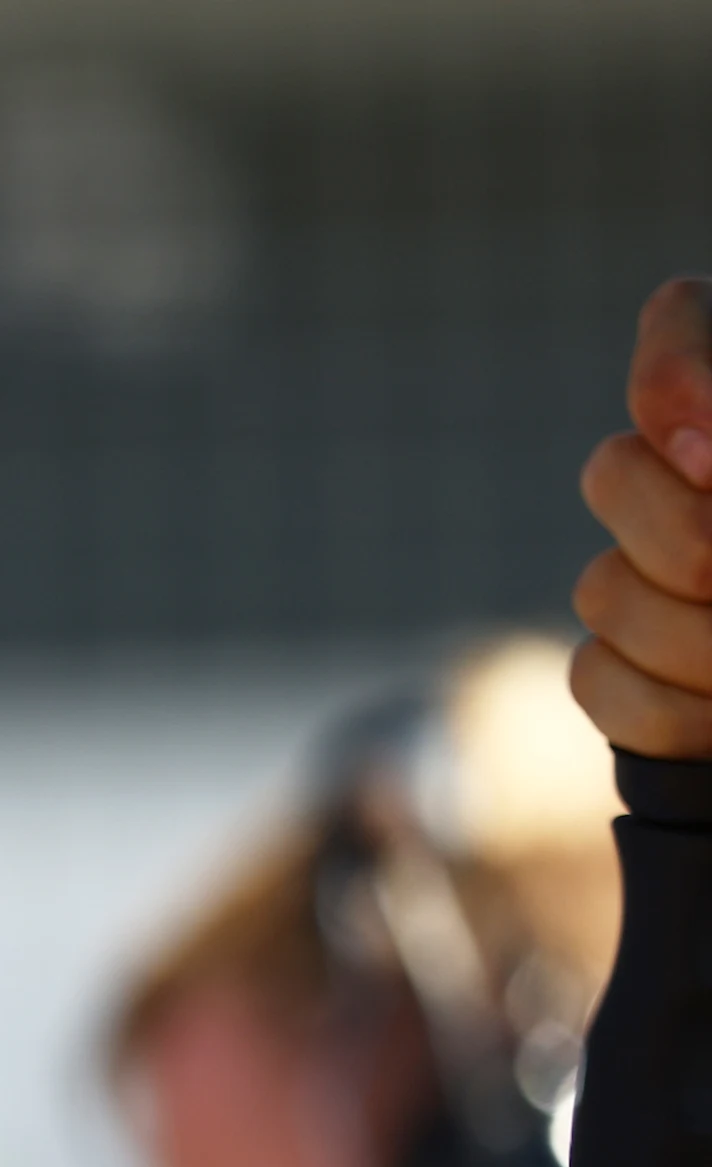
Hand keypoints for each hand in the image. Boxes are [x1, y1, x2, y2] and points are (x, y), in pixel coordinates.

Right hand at [574, 277, 711, 758]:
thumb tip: (702, 454)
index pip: (680, 322)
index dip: (673, 376)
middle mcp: (702, 478)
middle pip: (613, 471)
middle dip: (695, 544)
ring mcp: (653, 575)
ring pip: (603, 590)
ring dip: (699, 646)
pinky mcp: (623, 669)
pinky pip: (594, 678)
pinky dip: (673, 713)